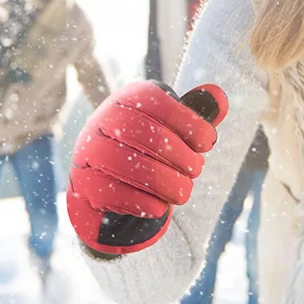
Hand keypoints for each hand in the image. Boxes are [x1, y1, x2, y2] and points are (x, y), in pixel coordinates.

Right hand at [67, 80, 227, 254]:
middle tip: (197, 170)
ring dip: (168, 183)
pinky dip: (145, 203)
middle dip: (182, 157)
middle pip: (148, 136)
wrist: (105, 186)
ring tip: (183, 192)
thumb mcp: (174, 127)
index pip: (160, 102)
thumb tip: (220, 96)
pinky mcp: (83, 185)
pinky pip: (116, 194)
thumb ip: (198, 113)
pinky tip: (160, 207)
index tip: (207, 143)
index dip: (191, 124)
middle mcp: (103, 120)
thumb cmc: (150, 150)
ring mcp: (89, 152)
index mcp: (129, 99)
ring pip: (131, 166)